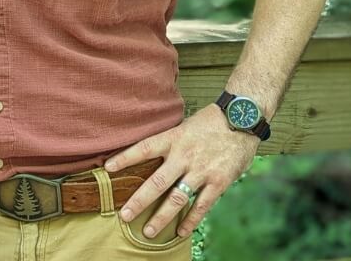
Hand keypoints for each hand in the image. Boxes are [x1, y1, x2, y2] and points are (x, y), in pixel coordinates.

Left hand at [103, 104, 258, 239]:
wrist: (242, 119)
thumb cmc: (210, 122)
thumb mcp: (184, 126)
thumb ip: (170, 142)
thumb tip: (148, 154)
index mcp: (173, 138)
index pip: (144, 148)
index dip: (125, 158)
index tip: (108, 169)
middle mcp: (184, 156)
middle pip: (156, 182)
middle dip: (139, 201)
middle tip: (124, 215)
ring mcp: (201, 171)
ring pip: (177, 198)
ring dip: (162, 217)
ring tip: (149, 231)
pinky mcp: (219, 182)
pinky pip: (202, 205)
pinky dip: (191, 220)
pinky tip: (181, 232)